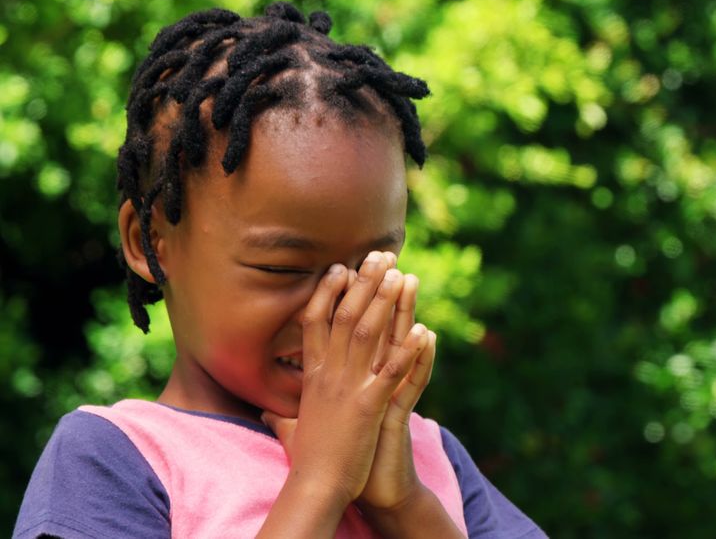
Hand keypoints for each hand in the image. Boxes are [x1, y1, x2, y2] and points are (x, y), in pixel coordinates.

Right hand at [262, 251, 427, 507]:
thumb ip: (282, 410)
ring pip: (366, 334)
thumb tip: (266, 409)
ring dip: (385, 302)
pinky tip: (424, 331)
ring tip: (401, 275)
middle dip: (364, 283)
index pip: (315, 321)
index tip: (341, 267)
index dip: (328, 292)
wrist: (315, 486)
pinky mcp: (369, 406)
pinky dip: (407, 350)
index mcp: (313, 375)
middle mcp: (329, 374)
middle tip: (381, 255)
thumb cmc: (308, 457)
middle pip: (344, 317)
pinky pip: (391, 371)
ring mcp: (348, 387)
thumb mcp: (293, 424)